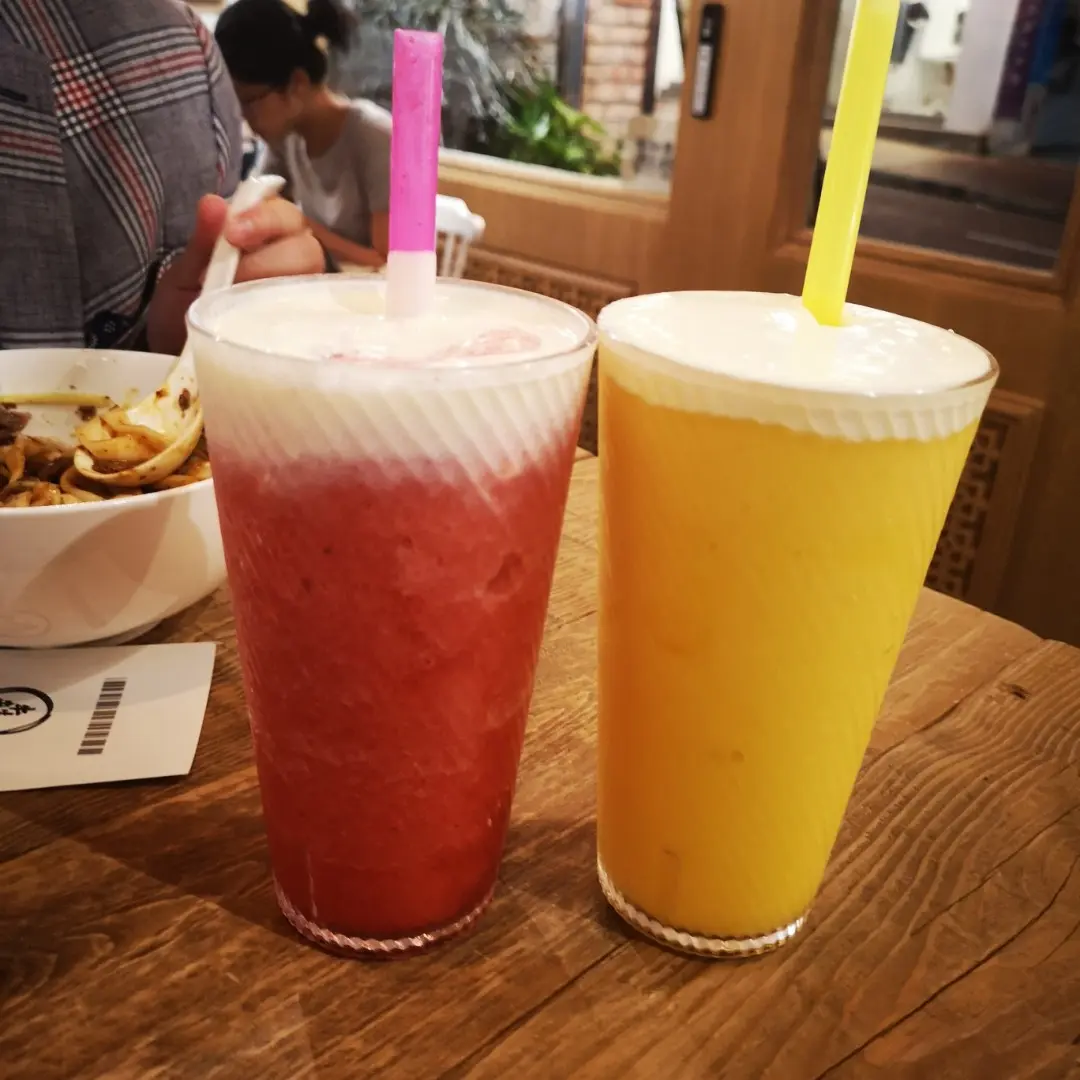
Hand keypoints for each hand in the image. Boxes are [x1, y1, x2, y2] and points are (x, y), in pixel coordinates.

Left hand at [147, 194, 323, 354]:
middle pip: (307, 248)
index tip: (233, 233)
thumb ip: (201, 242)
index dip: (265, 219)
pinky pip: (315, 319)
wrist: (179, 357)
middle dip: (271, 259)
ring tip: (241, 305)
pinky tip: (265, 325)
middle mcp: (290, 263)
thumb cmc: (182, 310)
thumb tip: (212, 202)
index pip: (283, 215)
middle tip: (233, 278)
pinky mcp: (306, 331)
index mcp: (261, 237)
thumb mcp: (182, 275)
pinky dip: (295, 319)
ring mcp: (301, 298)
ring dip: (279, 289)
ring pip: (314, 281)